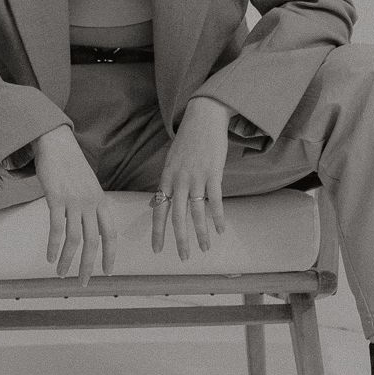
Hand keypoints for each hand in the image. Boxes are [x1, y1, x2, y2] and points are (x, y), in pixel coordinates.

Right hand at [33, 124, 116, 283]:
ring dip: (67, 260)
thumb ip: (93, 205)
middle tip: (83, 283)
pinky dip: (53, 245)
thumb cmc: (71, 165)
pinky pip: (56, 227)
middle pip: (93, 242)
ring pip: (74, 239)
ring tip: (61, 274)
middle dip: (88, 266)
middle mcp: (91, 203)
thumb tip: (92, 227)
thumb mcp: (89, 185)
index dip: (110, 254)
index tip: (107, 271)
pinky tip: (49, 256)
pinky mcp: (56, 198)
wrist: (57, 143)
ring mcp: (74, 201)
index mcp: (101, 201)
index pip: (110, 233)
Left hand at [151, 97, 229, 260]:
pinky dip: (218, 217)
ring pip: (197, 212)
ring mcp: (196, 177)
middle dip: (180, 239)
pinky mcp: (213, 173)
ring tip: (205, 248)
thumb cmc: (187, 141)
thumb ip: (164, 184)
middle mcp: (179, 180)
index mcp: (166, 178)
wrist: (203, 117)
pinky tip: (221, 229)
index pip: (159, 209)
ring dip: (201, 233)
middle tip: (183, 257)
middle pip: (177, 216)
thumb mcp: (170, 161)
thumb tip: (152, 204)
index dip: (158, 231)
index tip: (157, 249)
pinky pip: (215, 200)